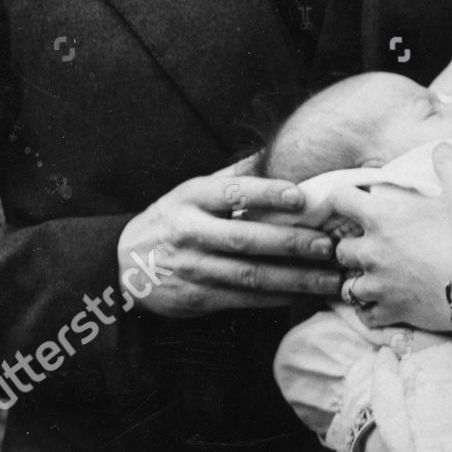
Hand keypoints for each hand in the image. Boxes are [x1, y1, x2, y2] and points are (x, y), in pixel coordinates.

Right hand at [117, 160, 340, 318]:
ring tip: (329, 278)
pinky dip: (277, 298)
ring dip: (294, 279)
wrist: (123, 265)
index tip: (301, 196)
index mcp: (191, 198)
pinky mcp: (197, 298)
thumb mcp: (191, 191)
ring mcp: (193, 268)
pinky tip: (304, 295)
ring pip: (250, 275)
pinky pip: (244, 300)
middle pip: (245, 239)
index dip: (267, 193)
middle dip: (291, 243)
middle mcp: (190, 232)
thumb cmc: (171, 220)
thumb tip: (274, 152)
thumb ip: (232, 176)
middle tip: (327, 245)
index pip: (232, 192)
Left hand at [331, 145, 451, 330]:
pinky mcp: (390, 311)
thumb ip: (449, 162)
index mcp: (382, 218)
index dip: (345, 197)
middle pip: (339, 247)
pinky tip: (380, 302)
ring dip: (357, 279)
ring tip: (373, 276)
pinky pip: (364, 313)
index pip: (340, 199)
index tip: (356, 201)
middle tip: (370, 243)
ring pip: (346, 284)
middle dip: (351, 244)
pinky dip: (368, 309)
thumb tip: (441, 148)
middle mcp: (371, 252)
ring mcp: (378, 284)